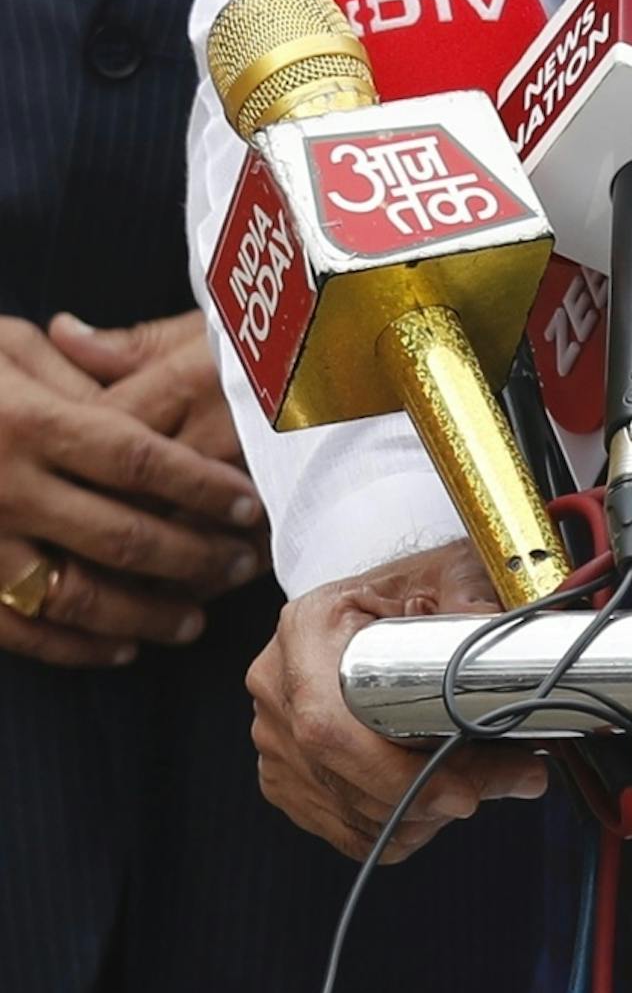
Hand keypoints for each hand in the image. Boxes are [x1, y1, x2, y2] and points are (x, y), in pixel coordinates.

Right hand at [0, 316, 264, 665]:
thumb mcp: (7, 347)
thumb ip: (80, 373)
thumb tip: (158, 389)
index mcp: (31, 421)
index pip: (139, 461)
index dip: (202, 486)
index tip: (248, 504)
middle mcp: (8, 487)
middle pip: (123, 535)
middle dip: (195, 556)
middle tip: (244, 564)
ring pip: (79, 595)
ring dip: (146, 613)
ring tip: (196, 617)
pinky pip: (22, 628)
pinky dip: (76, 645)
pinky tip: (121, 646)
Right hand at [247, 541, 549, 860]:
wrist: (383, 597)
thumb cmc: (416, 582)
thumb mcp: (449, 573)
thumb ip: (469, 598)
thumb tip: (492, 627)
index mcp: (305, 629)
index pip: (330, 729)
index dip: (396, 773)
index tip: (465, 789)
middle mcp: (277, 688)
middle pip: (344, 780)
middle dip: (432, 796)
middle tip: (511, 780)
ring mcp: (275, 740)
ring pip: (350, 813)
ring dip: (425, 815)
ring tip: (491, 782)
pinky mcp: (288, 777)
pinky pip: (345, 828)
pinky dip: (398, 826)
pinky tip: (443, 798)